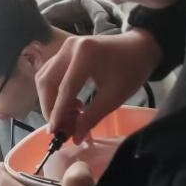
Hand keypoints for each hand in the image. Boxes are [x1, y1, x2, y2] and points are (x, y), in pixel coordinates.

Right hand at [36, 29, 162, 143]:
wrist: (139, 48)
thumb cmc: (131, 71)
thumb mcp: (114, 97)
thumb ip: (91, 117)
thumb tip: (75, 138)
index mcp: (85, 55)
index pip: (65, 89)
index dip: (58, 113)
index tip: (56, 133)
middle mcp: (70, 48)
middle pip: (47, 81)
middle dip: (50, 107)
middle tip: (61, 127)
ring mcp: (65, 47)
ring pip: (45, 78)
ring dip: (50, 100)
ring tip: (67, 116)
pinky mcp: (65, 51)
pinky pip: (50, 73)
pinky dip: (54, 91)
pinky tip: (69, 103)